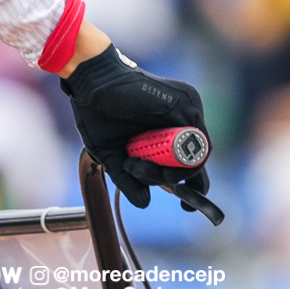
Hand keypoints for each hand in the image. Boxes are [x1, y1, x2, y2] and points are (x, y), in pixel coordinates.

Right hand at [61, 46, 210, 208]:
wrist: (91, 82)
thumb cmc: (98, 114)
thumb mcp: (113, 157)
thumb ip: (129, 180)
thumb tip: (145, 203)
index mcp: (169, 130)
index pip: (192, 163)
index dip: (192, 186)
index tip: (185, 206)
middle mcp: (184, 119)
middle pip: (197, 163)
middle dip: (172, 179)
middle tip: (140, 173)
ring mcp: (188, 109)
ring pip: (198, 155)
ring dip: (172, 170)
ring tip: (139, 165)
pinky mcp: (186, 102)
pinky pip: (196, 140)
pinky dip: (178, 156)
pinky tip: (152, 155)